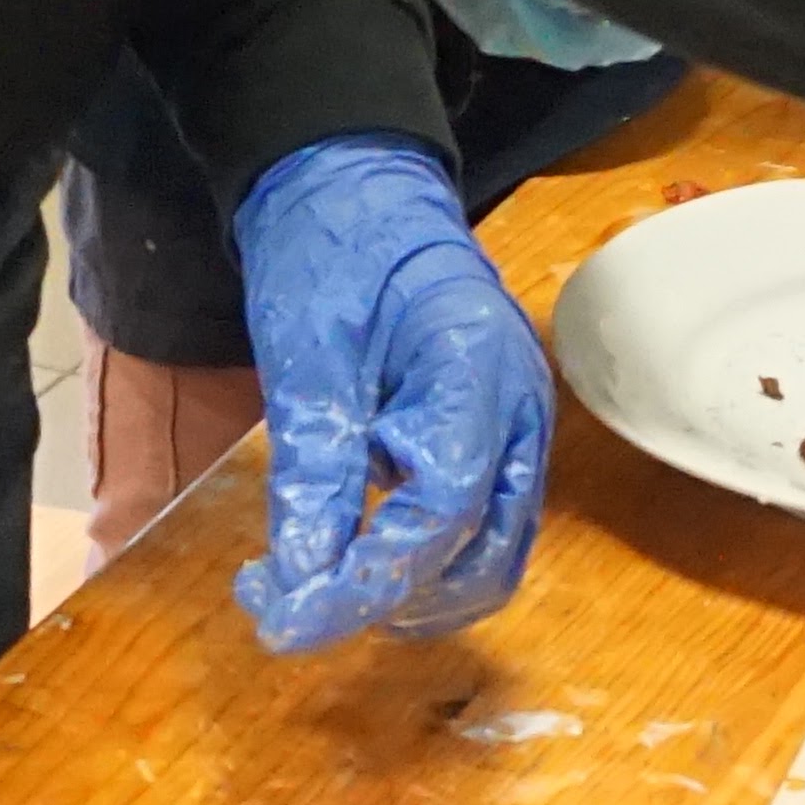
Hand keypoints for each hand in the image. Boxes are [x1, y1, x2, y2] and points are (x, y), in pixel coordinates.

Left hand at [229, 139, 553, 654]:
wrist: (357, 189)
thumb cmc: (333, 252)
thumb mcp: (305, 355)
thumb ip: (313, 469)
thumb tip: (299, 584)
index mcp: (478, 369)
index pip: (442, 511)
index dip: (365, 580)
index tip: (283, 615)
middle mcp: (520, 411)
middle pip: (481, 554)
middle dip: (390, 597)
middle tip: (289, 601)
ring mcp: (520, 429)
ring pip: (489, 557)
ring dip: (411, 592)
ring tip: (320, 581)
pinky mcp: (500, 441)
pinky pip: (480, 529)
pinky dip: (424, 560)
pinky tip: (356, 546)